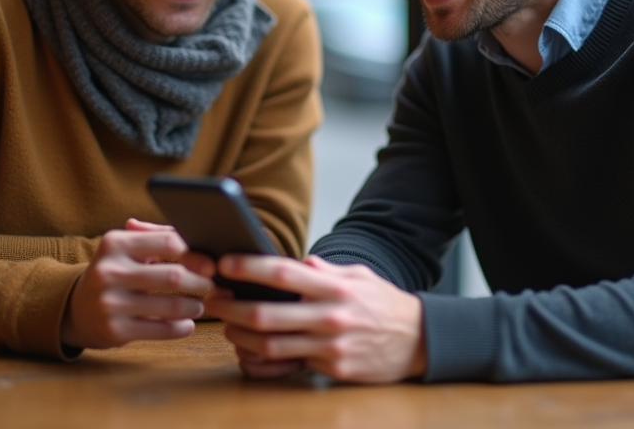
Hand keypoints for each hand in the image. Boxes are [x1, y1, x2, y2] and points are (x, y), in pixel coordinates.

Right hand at [60, 218, 213, 349]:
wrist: (76, 308)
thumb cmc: (116, 271)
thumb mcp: (127, 248)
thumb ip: (159, 235)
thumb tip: (196, 235)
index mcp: (115, 243)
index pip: (168, 242)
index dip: (195, 253)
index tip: (211, 263)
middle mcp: (108, 271)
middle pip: (173, 276)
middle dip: (201, 282)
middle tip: (213, 286)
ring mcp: (109, 303)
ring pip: (171, 306)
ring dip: (195, 306)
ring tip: (200, 305)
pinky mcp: (114, 331)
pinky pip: (162, 330)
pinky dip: (182, 327)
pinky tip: (187, 323)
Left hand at [200, 254, 425, 382]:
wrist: (419, 341)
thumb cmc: (385, 305)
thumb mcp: (360, 277)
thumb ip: (326, 271)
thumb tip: (298, 264)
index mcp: (335, 288)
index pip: (283, 274)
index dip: (250, 267)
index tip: (226, 263)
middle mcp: (330, 317)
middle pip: (267, 314)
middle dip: (232, 307)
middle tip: (213, 300)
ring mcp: (330, 347)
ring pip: (271, 345)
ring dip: (240, 336)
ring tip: (227, 326)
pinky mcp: (333, 369)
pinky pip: (289, 364)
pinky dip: (265, 358)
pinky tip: (252, 349)